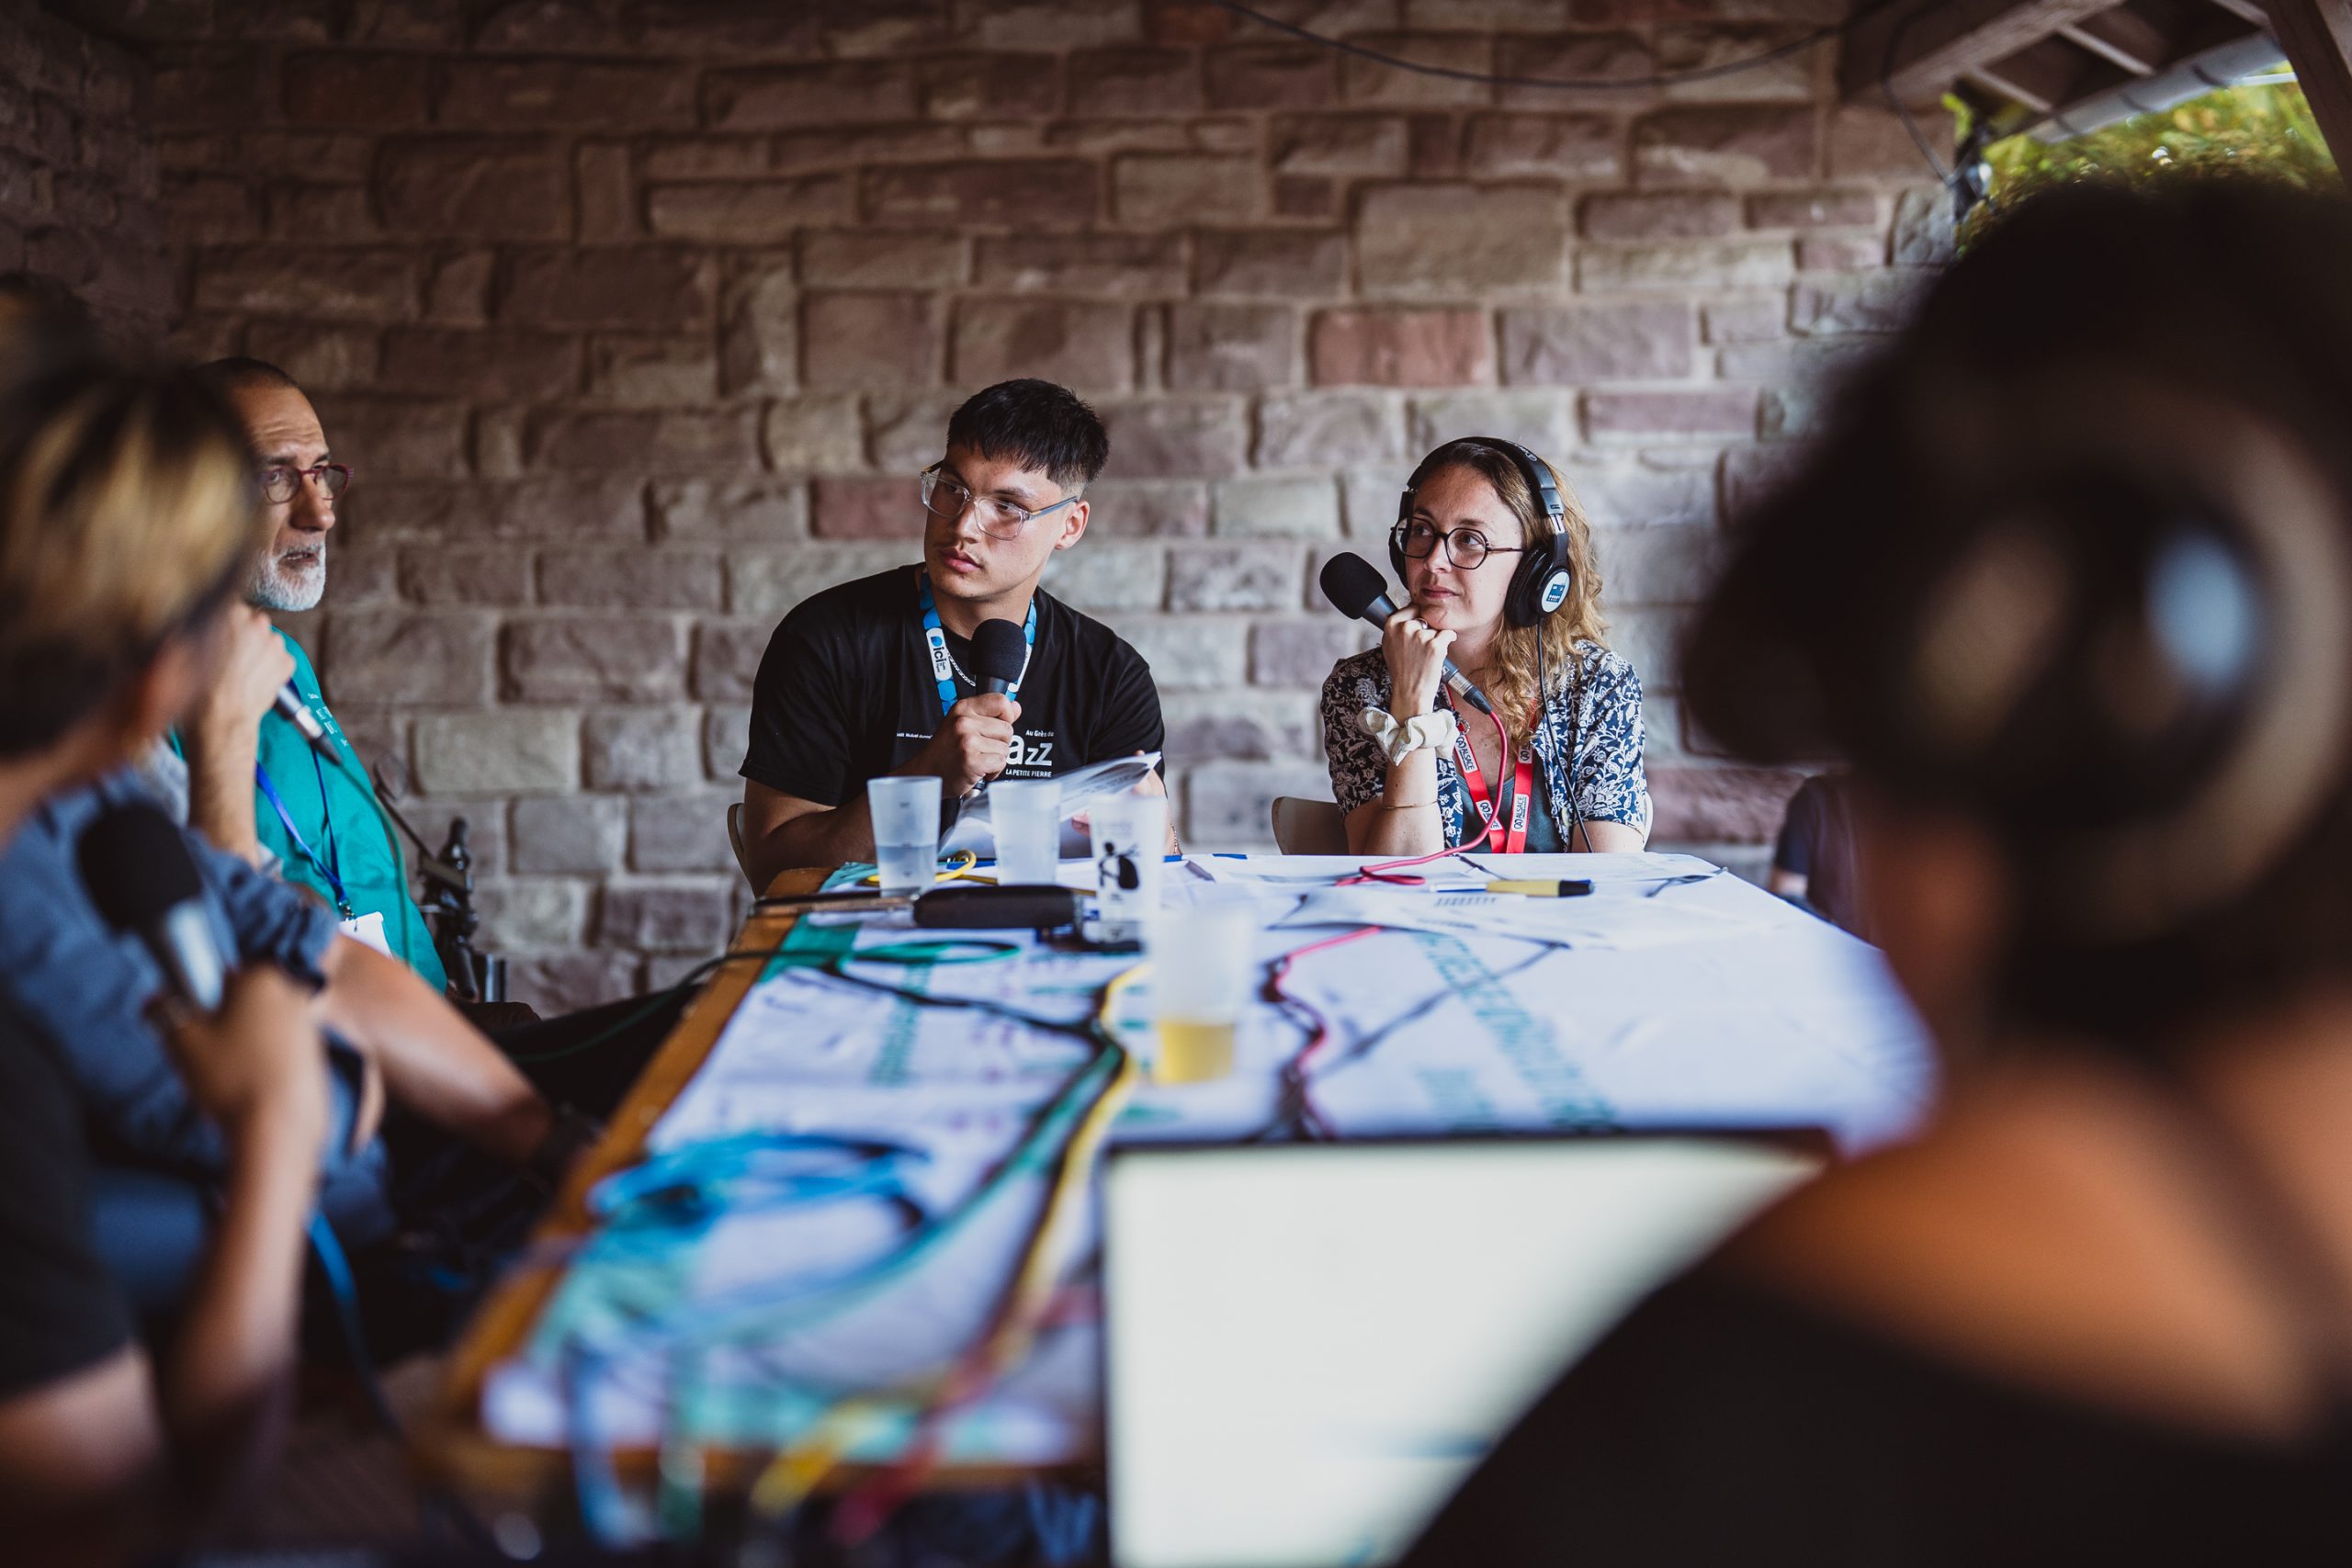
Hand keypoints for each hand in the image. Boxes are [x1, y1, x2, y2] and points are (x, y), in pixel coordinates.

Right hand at [152, 966, 327, 1158]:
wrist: (278, 1129)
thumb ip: (163, 1010)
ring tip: (224, 1084)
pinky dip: (259, 1073)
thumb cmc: (230, 1076)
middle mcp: (295, 998)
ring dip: (238, 1054)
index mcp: (265, 979)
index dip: (201, 1003)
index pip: (222, 977)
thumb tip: (154, 999)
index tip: (191, 1028)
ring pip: (259, 1036)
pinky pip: (277, 1061)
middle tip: (203, 1060)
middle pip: (243, 1008)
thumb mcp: (181, 1039)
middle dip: (220, 1031)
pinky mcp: (319, 1063)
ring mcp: (311, 1031)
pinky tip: (245, 1095)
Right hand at [188, 607, 295, 750]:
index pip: (230, 607)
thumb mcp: (181, 648)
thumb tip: (191, 619)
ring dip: (257, 651)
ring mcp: (275, 643)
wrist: (220, 720)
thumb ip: (193, 628)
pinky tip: (253, 680)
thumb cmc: (197, 688)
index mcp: (229, 612)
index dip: (223, 624)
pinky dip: (271, 667)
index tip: (218, 637)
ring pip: (267, 640)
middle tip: (227, 658)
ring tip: (240, 672)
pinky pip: (280, 659)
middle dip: (242, 635)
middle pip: (252, 621)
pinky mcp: (287, 662)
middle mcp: (256, 622)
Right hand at [912, 693, 1020, 796]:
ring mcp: (967, 741)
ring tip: (978, 758)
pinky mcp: (971, 761)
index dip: (1007, 715)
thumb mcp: (964, 722)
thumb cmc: (946, 749)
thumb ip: (991, 714)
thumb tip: (1015, 706)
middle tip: (981, 748)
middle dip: (1000, 742)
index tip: (998, 725)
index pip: (1001, 701)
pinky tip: (979, 769)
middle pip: (1008, 728)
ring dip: (996, 758)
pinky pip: (1000, 763)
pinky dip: (994, 770)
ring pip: (1005, 748)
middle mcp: (964, 722)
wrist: (927, 772)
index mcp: (963, 708)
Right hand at [1381, 607, 1454, 717]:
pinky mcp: (1435, 645)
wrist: (1410, 692)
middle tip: (1422, 647)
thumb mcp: (1389, 645)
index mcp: (1391, 625)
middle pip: (1426, 617)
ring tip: (1427, 654)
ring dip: (1436, 638)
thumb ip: (1396, 628)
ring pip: (1437, 627)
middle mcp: (1405, 628)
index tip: (1420, 625)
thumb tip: (1407, 614)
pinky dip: (1448, 641)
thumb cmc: (1401, 672)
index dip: (1418, 617)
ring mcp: (1421, 636)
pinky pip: (1449, 634)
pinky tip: (1439, 652)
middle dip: (1428, 629)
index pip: (1412, 607)